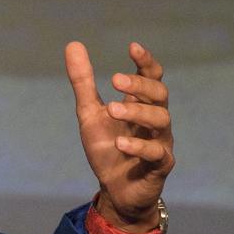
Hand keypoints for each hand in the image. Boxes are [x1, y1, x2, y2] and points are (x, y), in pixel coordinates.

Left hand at [64, 41, 173, 231]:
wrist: (115, 190)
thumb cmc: (107, 148)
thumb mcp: (90, 112)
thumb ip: (83, 82)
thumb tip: (73, 44)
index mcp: (140, 105)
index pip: (152, 77)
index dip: (146, 62)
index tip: (132, 47)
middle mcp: (155, 120)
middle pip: (159, 94)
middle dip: (139, 85)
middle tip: (114, 79)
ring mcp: (160, 142)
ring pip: (161, 120)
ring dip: (137, 112)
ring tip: (112, 109)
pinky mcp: (160, 166)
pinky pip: (156, 153)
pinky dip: (139, 146)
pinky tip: (120, 143)